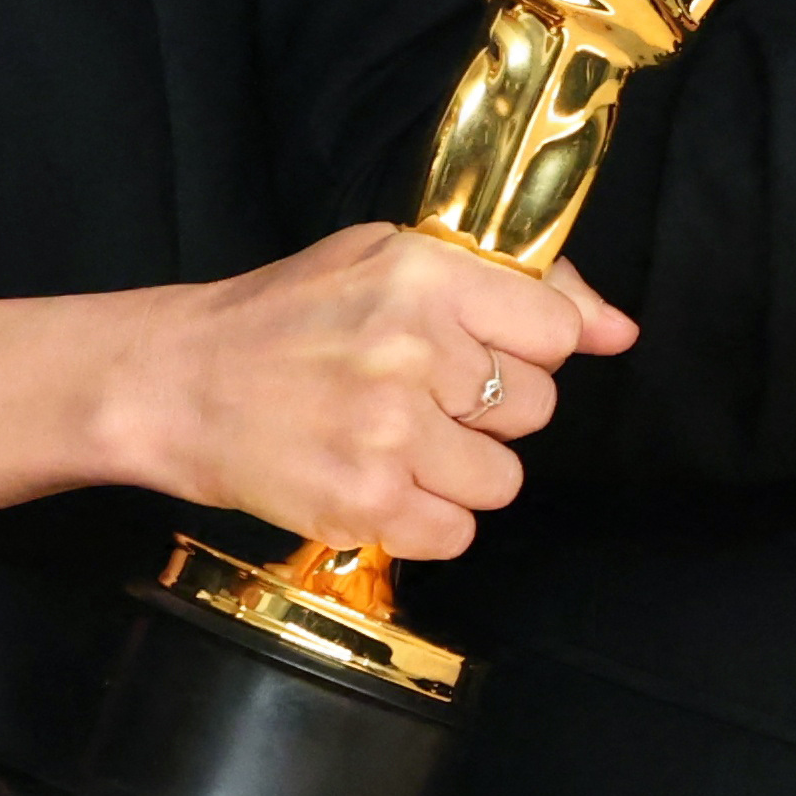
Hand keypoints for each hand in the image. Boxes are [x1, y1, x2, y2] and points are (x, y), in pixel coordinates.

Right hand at [94, 223, 631, 559]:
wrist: (175, 382)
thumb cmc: (284, 319)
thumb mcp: (389, 263)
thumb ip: (513, 290)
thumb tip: (619, 330)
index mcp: (424, 273)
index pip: (556, 330)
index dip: (524, 349)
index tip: (476, 352)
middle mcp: (414, 348)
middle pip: (535, 407)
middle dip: (485, 412)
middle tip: (413, 397)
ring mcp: (391, 430)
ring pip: (504, 478)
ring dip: (458, 473)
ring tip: (393, 443)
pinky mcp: (367, 503)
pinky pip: (458, 533)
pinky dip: (423, 521)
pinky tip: (376, 483)